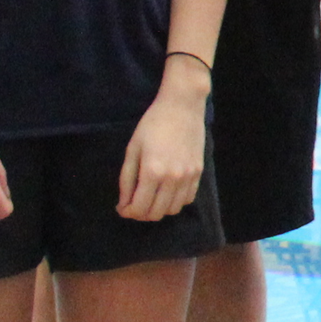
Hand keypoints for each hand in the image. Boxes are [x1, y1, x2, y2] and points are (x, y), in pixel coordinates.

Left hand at [120, 81, 208, 223]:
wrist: (182, 107)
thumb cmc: (152, 125)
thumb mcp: (132, 149)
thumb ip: (127, 179)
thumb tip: (124, 202)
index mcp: (152, 172)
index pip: (139, 207)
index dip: (127, 212)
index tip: (121, 207)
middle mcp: (172, 178)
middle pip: (156, 213)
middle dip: (141, 214)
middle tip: (133, 204)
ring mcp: (188, 176)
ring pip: (173, 209)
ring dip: (159, 210)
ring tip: (150, 199)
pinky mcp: (199, 172)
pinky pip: (187, 199)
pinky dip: (175, 202)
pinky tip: (167, 192)